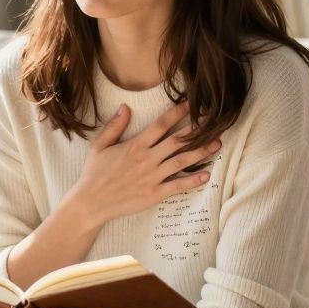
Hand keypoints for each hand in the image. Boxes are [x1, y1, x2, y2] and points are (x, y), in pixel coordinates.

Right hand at [66, 101, 220, 227]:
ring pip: (181, 161)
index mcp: (135, 145)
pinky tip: (206, 175)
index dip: (177, 113)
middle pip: (177, 141)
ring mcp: (152, 177)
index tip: (191, 104)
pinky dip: (193, 181)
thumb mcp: (99, 146)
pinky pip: (177, 186)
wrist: (91, 202)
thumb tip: (125, 107)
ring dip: (201, 152)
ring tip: (217, 144)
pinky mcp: (154, 194)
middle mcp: (146, 159)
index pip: (161, 125)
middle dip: (196, 130)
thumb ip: (114, 126)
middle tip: (213, 122)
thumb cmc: (94, 174)